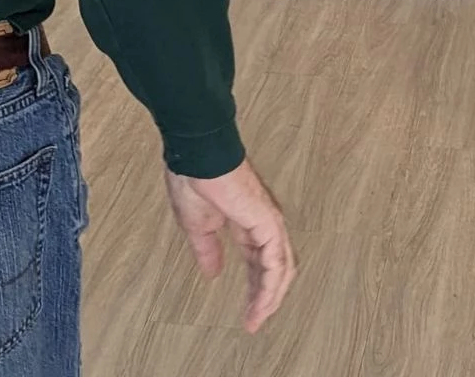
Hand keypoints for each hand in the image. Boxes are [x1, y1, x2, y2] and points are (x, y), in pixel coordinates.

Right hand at [165, 160, 295, 333]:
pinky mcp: (268, 223)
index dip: (253, 287)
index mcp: (246, 219)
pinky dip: (270, 288)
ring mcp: (269, 222)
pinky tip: (262, 303)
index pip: (258, 260)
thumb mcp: (196, 224)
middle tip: (255, 320)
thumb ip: (207, 249)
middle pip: (275, 267)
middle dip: (266, 297)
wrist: (197, 155)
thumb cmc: (193, 176)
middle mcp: (262, 221)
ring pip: (281, 269)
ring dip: (270, 298)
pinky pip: (276, 264)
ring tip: (258, 319)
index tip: (247, 311)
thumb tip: (212, 271)